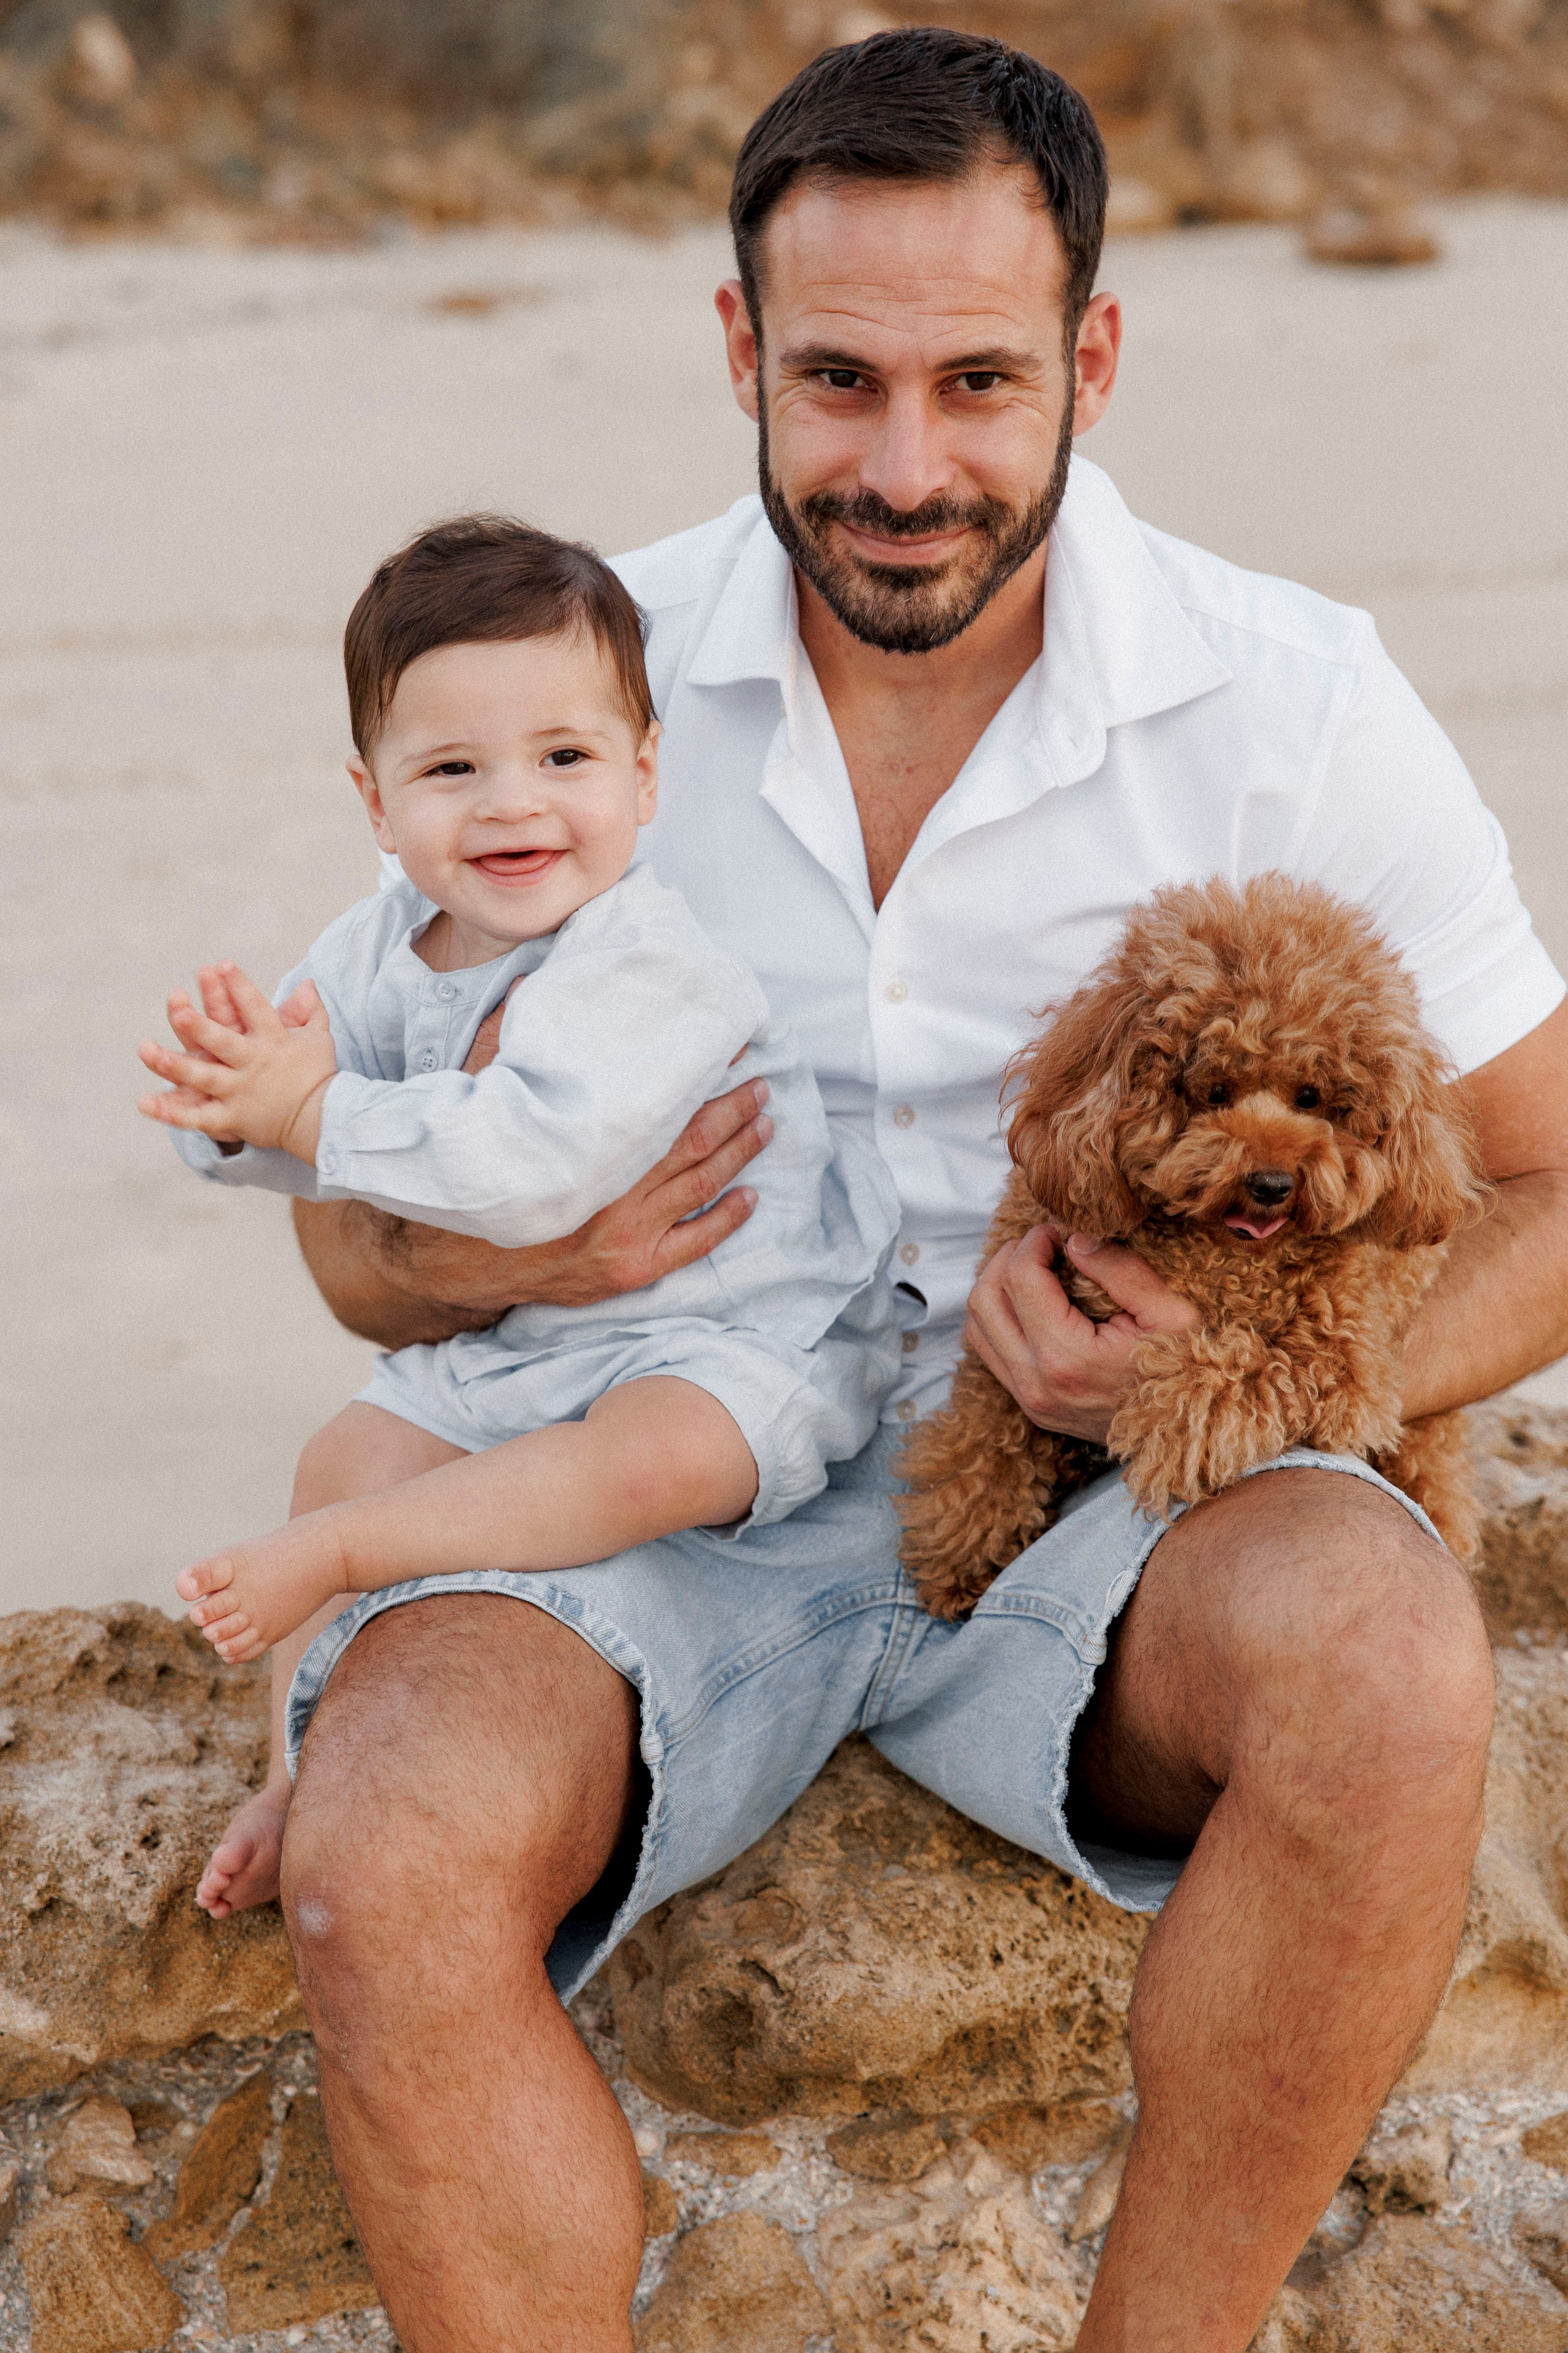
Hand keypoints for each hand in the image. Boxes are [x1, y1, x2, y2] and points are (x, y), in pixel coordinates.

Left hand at [138, 964, 336, 1161]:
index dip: (240, 987)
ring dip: (174, 1063)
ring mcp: (240, 1092)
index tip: (223, 964)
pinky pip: (199, 1117)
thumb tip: (306, 982)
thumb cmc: (318, 1075)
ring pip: (203, 1076)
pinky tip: (145, 1102)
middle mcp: (253, 1065)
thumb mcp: (317, 1038)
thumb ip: (309, 1009)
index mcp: (273, 1041)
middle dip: (200, 1027)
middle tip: (180, 1010)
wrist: (324, 1120)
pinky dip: (173, 1112)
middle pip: (222, 1042)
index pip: (255, 1009)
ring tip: (146, 1050)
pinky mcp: (233, 1118)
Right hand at [434, 984, 772, 1310]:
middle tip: (760, 1082)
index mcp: (588, 1145)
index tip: (727, 1046)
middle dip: (734, 1107)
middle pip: (695, 1140)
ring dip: (741, 1151)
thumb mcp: (479, 1102)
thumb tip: (523, 985)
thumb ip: (503, 1043)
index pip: (663, 1098)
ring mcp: (628, 1235)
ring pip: (702, 1184)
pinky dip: (727, 1218)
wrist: (451, 1261)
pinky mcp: (631, 1270)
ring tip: (764, 1122)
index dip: (701, 1072)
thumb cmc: (474, 1176)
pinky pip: (695, 1242)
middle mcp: (616, 1191)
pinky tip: (749, 1196)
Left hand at [963, 1226, 1201, 1444]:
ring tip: (1033, 1269)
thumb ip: (1121, 1271)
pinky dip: (999, 1319)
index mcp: (1068, 1358)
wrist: (1189, 1434)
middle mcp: (1036, 1383)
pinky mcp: (1030, 1407)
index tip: (1059, 1232)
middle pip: (983, 1299)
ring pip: (976, 1327)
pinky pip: (989, 1353)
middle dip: (1006, 1258)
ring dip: (996, 1288)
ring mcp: (1029, 1400)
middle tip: (1041, 1245)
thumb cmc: (1188, 1372)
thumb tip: (1075, 1240)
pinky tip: (1032, 1304)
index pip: (1019, 1279)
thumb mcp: (1172, 1314)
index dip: (1034, 1242)